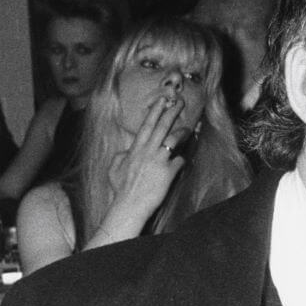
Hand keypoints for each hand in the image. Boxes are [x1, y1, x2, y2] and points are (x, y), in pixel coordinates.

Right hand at [108, 97, 185, 220]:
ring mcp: (158, 161)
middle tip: (180, 102)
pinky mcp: (168, 172)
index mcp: (135, 149)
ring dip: (183, 132)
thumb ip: (121, 156)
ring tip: (190, 128)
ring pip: (174, 140)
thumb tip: (126, 151)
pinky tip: (183, 160)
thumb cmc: (121, 188)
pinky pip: (180, 161)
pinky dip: (182, 160)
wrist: (129, 204)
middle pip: (162, 127)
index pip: (147, 126)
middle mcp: (147, 151)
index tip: (162, 100)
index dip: (155, 112)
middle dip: (172, 113)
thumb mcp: (114, 168)